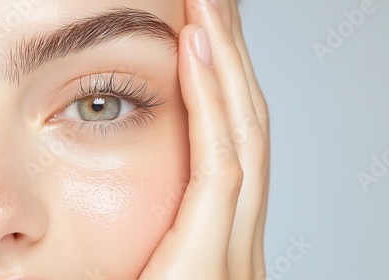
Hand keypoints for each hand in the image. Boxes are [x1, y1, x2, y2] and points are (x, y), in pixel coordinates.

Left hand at [139, 0, 268, 277]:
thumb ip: (155, 233)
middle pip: (250, 130)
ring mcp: (237, 254)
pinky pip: (218, 166)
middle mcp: (243, 244)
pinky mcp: (211, 262)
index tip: (212, 37)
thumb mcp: (147, 269)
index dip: (230, 86)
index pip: (238, 148)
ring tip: (208, 7)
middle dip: (235, 62)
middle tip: (220, 6)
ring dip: (226, 65)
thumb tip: (138, 198)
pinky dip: (209, 103)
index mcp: (228, 245)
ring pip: (244, 136)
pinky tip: (196, 51)